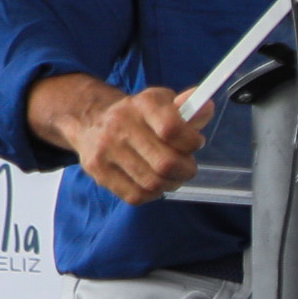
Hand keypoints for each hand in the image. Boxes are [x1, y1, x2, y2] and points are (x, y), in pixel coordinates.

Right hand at [32, 78, 204, 204]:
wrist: (90, 121)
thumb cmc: (138, 115)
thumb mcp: (162, 103)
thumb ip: (189, 108)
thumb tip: (207, 108)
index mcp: (142, 104)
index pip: (173, 129)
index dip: (192, 142)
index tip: (195, 143)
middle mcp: (120, 125)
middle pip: (166, 163)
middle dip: (186, 169)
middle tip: (187, 166)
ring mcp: (106, 150)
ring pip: (153, 183)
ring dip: (171, 183)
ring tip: (171, 175)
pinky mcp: (98, 171)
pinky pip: (136, 195)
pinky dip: (152, 193)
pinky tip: (153, 182)